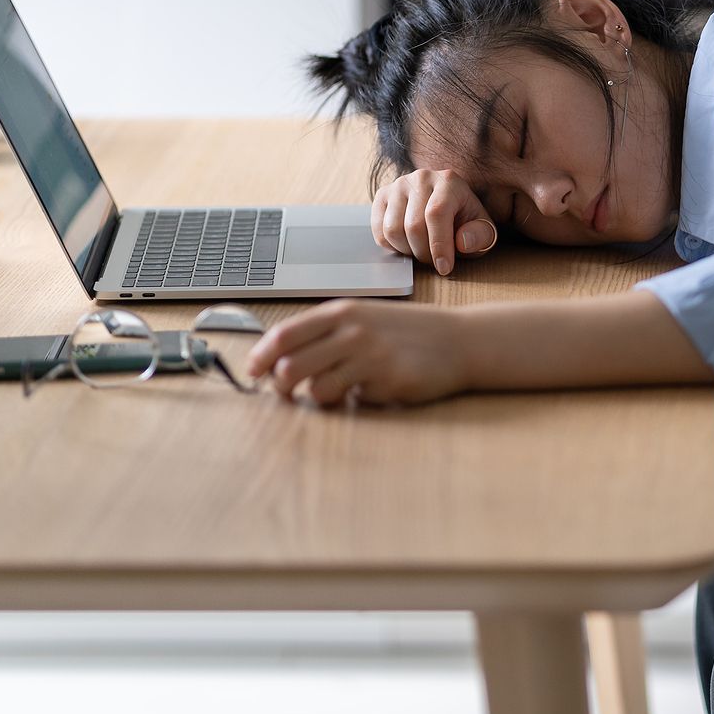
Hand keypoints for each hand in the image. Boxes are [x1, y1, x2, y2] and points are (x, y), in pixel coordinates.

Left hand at [246, 299, 469, 407]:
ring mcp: (369, 356)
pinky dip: (352, 401)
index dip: (261, 357)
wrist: (459, 340)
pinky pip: (351, 400)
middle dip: (281, 387)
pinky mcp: (386, 381)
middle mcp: (352, 330)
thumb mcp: (364, 318)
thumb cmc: (407, 332)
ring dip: (316, 398)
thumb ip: (326, 332)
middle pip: (291, 367)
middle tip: (287, 393)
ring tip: (334, 393)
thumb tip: (279, 357)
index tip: (254, 373)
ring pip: (316, 389)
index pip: (284, 335)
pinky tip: (369, 389)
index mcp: (341, 312)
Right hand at [372, 169, 497, 276]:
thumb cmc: (465, 220)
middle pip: (413, 226)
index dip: (439, 245)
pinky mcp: (382, 196)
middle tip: (435, 261)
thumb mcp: (483, 230)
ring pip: (392, 230)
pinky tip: (407, 244)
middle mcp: (421, 178)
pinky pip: (379, 231)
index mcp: (449, 181)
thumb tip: (462, 242)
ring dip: (407, 251)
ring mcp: (398, 185)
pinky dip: (392, 246)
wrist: (447, 204)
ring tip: (422, 250)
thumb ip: (480, 237)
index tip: (444, 267)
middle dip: (424, 253)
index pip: (436, 214)